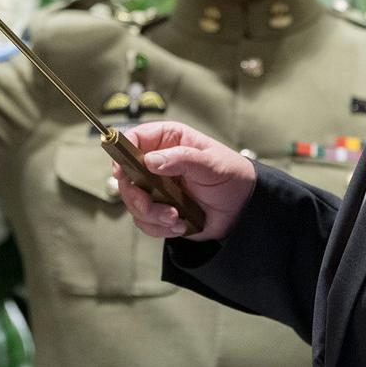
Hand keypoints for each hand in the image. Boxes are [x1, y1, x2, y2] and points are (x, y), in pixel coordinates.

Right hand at [114, 121, 255, 240]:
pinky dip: (159, 227)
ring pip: (133, 202)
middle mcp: (157, 163)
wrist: (243, 208)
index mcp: (168, 141)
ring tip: (176, 218)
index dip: (122, 153)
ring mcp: (157, 187)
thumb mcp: (211, 164)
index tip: (122, 171)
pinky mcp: (160, 209)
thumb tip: (151, 160)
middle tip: (151, 205)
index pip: (135, 139)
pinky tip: (180, 225)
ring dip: (152, 215)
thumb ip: (183, 158)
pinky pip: (145, 221)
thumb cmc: (231, 176)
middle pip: (126, 176)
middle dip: (137, 196)